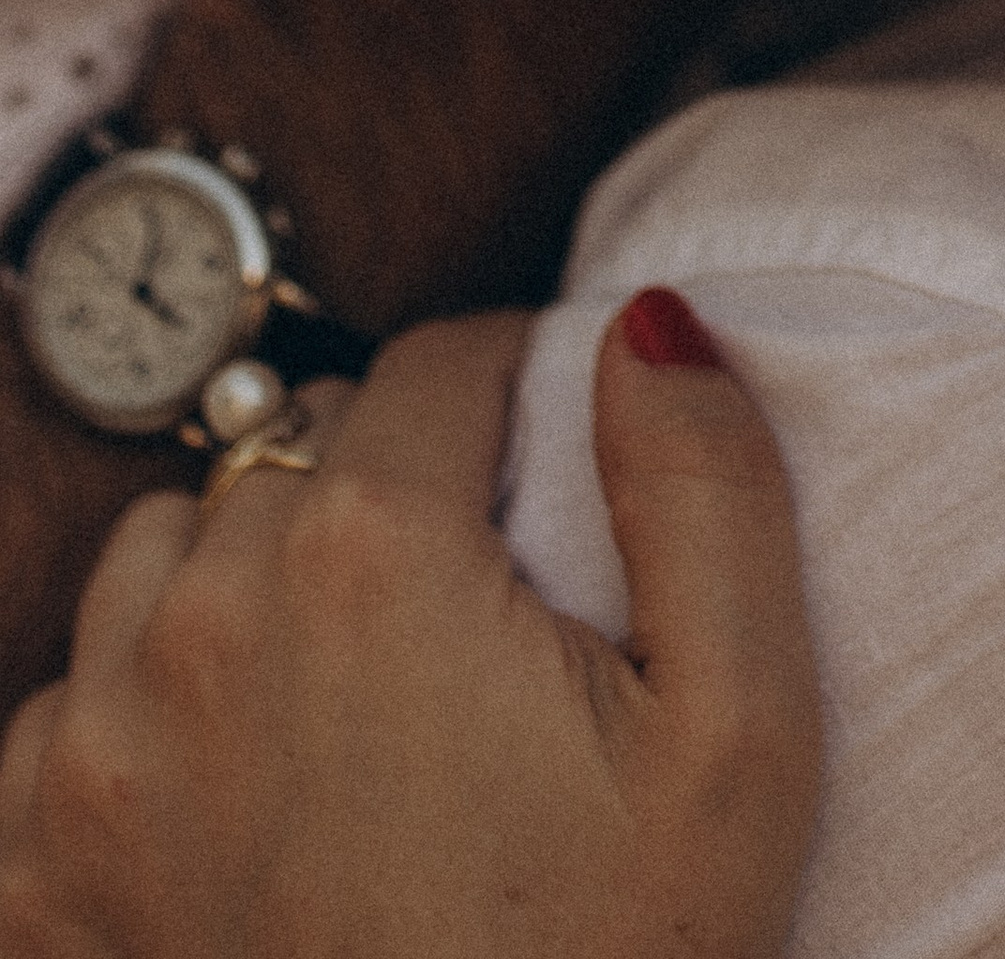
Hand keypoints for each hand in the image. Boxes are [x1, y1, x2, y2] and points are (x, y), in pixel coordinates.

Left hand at [0, 299, 820, 958]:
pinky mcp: (29, 877)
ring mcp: (92, 757)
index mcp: (373, 558)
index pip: (440, 360)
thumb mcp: (737, 736)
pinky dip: (139, 722)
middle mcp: (201, 625)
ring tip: (352, 688)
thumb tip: (646, 323)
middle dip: (387, 487)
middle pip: (297, 446)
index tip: (554, 463)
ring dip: (246, 583)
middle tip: (473, 611)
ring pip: (163, 553)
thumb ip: (705, 489)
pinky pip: (59, 713)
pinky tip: (238, 788)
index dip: (518, 391)